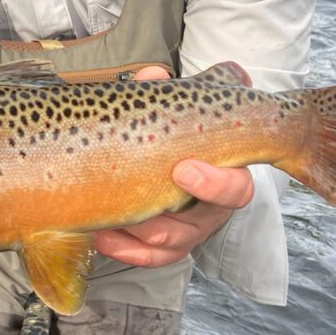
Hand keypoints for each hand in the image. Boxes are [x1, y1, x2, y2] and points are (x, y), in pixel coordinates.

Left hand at [91, 66, 254, 268]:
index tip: (182, 169)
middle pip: (198, 226)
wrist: (179, 163)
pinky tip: (99, 235)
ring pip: (166, 242)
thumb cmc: (182, 137)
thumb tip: (152, 76)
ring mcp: (188, 231)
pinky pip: (147, 258)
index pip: (236, 188)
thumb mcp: (180, 112)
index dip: (213, 183)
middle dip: (165, 218)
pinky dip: (121, 249)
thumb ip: (165, 94)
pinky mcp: (166, 248)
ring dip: (133, 229)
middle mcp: (210, 209)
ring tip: (105, 215)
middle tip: (137, 201)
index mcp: (226, 174)